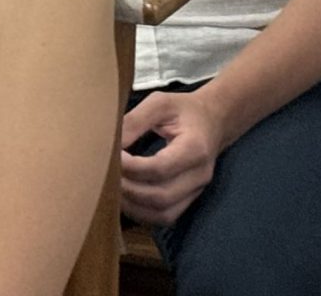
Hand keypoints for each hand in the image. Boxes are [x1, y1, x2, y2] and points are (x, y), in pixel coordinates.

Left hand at [115, 88, 227, 228]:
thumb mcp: (160, 103)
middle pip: (161, 197)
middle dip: (129, 190)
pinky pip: (165, 216)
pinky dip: (142, 212)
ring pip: (163, 214)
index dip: (132, 167)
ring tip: (112, 189)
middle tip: (106, 175)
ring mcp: (196, 191)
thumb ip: (135, 121)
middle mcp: (199, 175)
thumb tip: (111, 143)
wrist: (214, 122)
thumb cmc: (185, 110)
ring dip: (134, 206)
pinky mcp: (189, 199)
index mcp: (195, 148)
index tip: (113, 157)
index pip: (160, 168)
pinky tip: (125, 198)